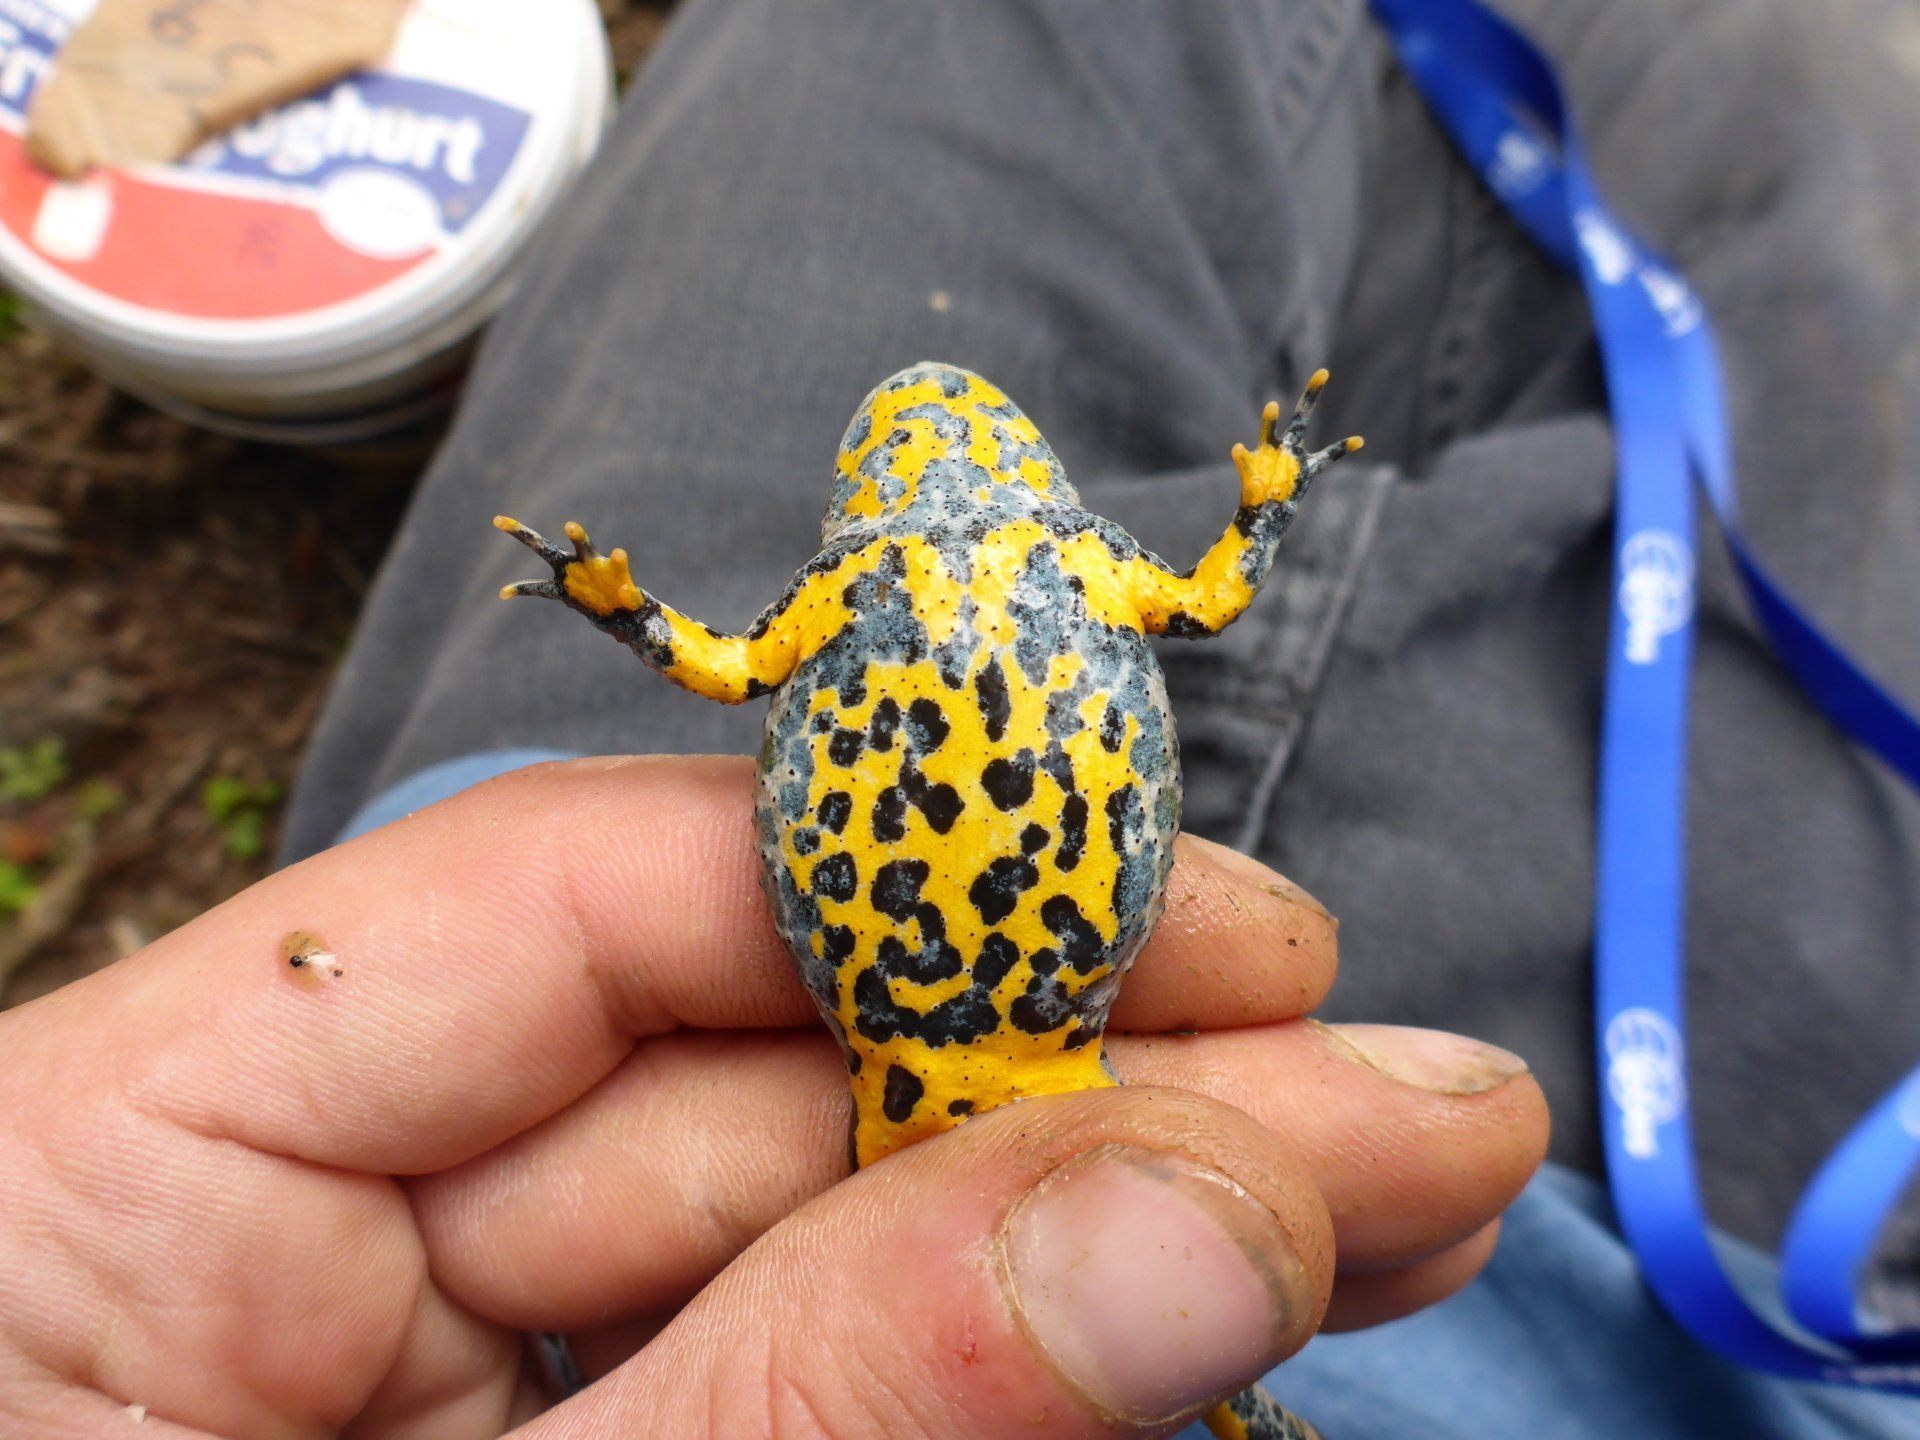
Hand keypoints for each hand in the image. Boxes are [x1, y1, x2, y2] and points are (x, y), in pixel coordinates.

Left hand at [0, 757, 1546, 1437]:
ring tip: (1379, 1194)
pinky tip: (1188, 1325)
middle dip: (1094, 1080)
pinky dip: (993, 1366)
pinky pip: (783, 1372)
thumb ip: (822, 1402)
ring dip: (1097, 1218)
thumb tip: (1197, 1206)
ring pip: (797, 1229)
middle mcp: (265, 1228)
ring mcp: (396, 1372)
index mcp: (113, 1165)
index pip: (565, 905)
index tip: (1224, 935)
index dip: (919, 885)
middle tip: (1398, 1100)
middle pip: (735, 1071)